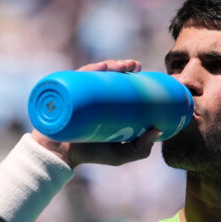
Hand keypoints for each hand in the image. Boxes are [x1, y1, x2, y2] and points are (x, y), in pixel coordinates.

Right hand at [31, 59, 162, 167]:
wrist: (62, 157)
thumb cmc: (91, 154)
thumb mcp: (121, 154)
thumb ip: (141, 148)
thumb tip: (158, 130)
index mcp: (101, 104)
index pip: (115, 83)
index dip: (128, 73)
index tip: (140, 70)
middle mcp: (89, 96)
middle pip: (106, 75)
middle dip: (121, 66)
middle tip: (135, 66)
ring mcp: (77, 95)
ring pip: (93, 74)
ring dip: (109, 65)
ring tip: (123, 66)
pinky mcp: (65, 96)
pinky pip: (75, 78)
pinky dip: (88, 71)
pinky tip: (101, 68)